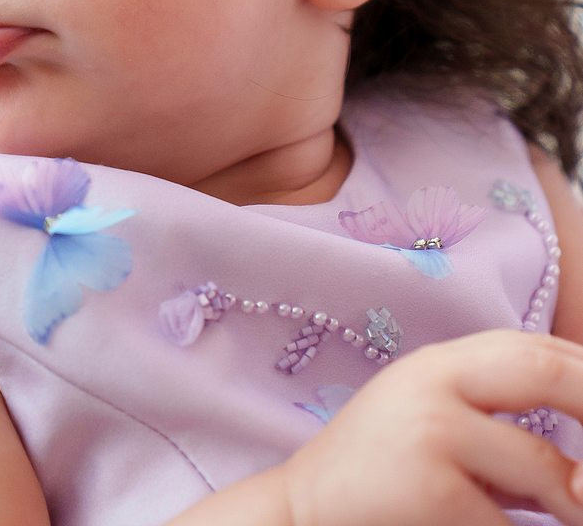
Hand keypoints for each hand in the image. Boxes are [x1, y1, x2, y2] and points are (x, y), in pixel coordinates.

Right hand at [282, 330, 582, 524]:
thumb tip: (581, 458)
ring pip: (546, 471)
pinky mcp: (434, 492)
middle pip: (545, 371)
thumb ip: (492, 416)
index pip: (533, 347)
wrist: (301, 513)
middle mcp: (435, 380)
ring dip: (574, 504)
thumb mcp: (431, 424)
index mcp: (438, 363)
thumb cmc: (377, 478)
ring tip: (573, 513)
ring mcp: (433, 431)